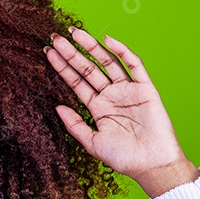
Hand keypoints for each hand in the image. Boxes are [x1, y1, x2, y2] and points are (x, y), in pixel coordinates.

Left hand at [44, 27, 195, 193]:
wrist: (152, 165)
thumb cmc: (123, 158)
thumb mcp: (92, 142)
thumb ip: (74, 125)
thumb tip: (56, 107)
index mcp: (98, 108)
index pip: (76, 82)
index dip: (62, 67)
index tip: (48, 52)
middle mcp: (111, 96)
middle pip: (88, 69)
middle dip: (72, 53)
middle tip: (56, 37)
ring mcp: (128, 90)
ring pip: (107, 63)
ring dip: (91, 47)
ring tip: (75, 33)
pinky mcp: (145, 88)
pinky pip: (134, 65)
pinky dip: (122, 51)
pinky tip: (107, 40)